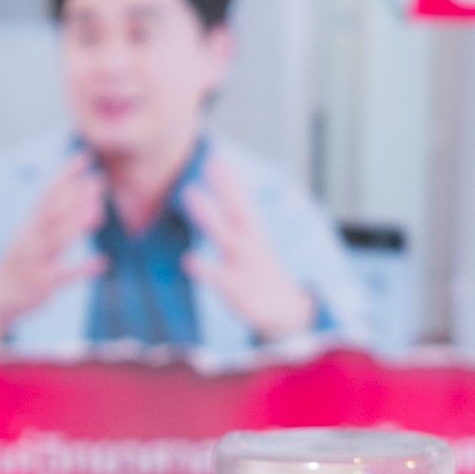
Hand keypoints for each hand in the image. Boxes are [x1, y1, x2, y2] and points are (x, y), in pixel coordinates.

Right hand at [0, 152, 104, 342]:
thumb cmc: (22, 259)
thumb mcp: (32, 231)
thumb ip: (54, 210)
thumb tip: (80, 186)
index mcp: (31, 222)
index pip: (48, 192)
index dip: (66, 174)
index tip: (85, 156)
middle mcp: (31, 237)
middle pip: (53, 212)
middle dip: (75, 197)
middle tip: (99, 181)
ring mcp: (36, 260)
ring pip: (56, 240)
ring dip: (76, 225)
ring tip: (99, 212)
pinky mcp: (43, 284)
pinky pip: (64, 275)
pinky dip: (82, 269)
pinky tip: (102, 262)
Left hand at [183, 176, 320, 342]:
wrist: (287, 315)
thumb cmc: (261, 278)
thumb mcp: (252, 251)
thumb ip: (235, 226)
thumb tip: (220, 208)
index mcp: (253, 237)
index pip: (242, 204)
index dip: (230, 182)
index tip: (215, 157)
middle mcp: (251, 247)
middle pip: (238, 212)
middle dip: (224, 188)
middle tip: (207, 164)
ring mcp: (246, 268)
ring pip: (228, 237)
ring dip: (209, 216)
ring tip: (189, 194)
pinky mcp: (240, 292)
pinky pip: (221, 279)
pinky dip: (206, 269)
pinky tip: (187, 260)